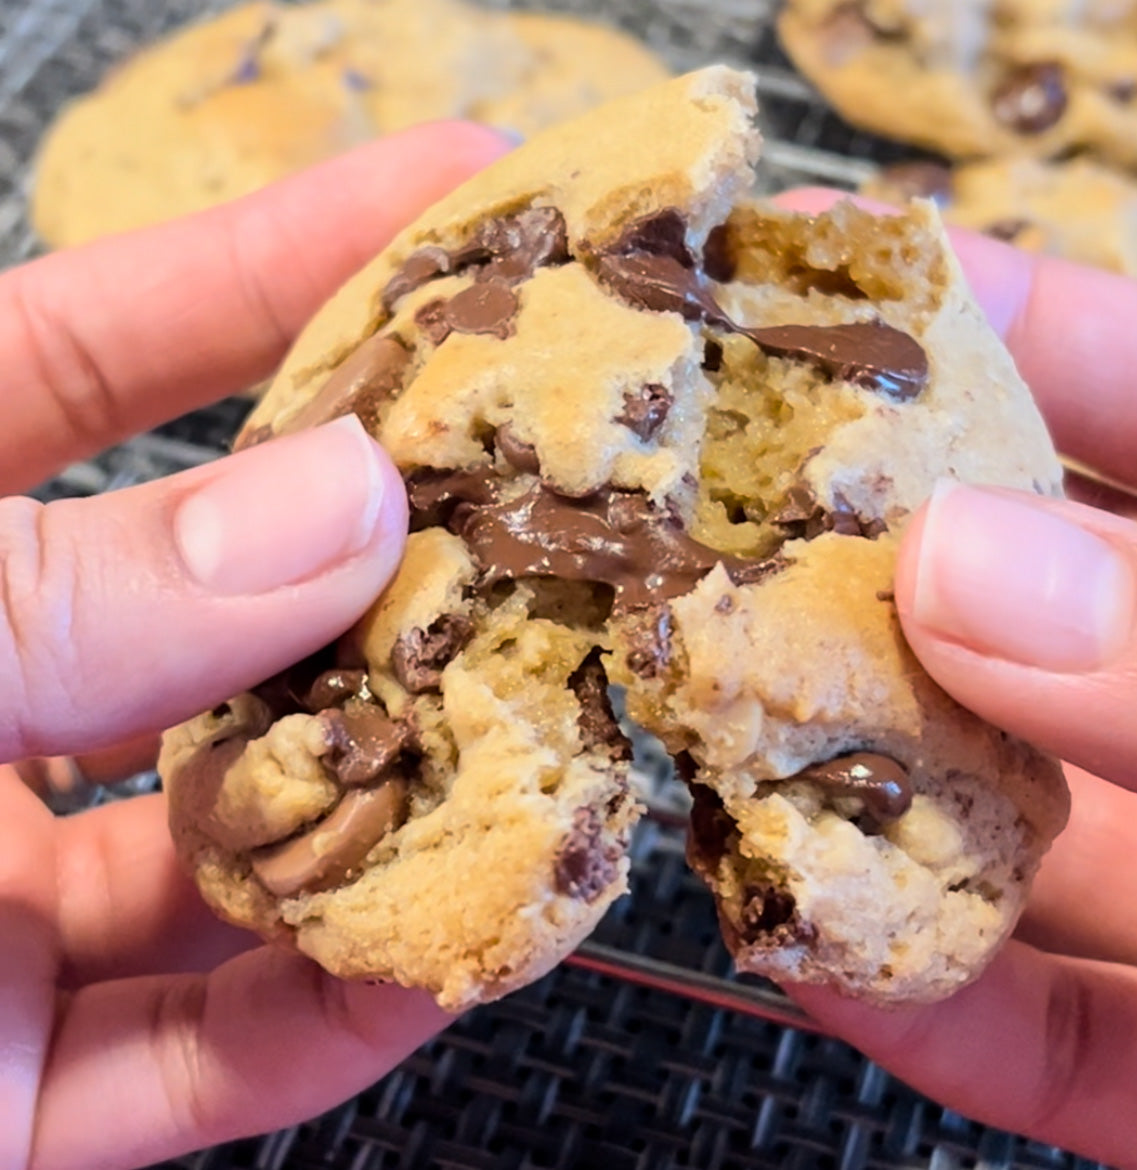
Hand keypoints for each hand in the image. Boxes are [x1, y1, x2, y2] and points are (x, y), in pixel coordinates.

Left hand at [0, 120, 508, 1169]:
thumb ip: (52, 597)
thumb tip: (343, 504)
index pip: (115, 349)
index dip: (296, 255)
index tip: (470, 189)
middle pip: (235, 599)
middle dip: (404, 544)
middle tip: (556, 486)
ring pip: (253, 834)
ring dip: (406, 803)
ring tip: (552, 734)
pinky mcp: (16, 1081)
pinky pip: (218, 1040)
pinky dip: (341, 1004)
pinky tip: (449, 948)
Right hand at [776, 189, 1136, 1169]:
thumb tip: (958, 568)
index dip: (991, 323)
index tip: (816, 277)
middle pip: (1032, 613)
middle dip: (859, 576)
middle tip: (703, 542)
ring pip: (1009, 829)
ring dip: (855, 804)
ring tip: (712, 757)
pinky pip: (1049, 1028)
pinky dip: (928, 1005)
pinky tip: (811, 958)